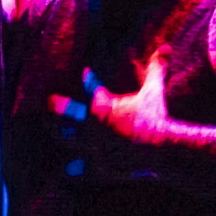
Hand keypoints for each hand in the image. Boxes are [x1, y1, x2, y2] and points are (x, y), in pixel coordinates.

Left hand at [64, 48, 178, 174]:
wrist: (161, 148)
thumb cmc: (155, 117)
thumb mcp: (154, 91)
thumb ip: (156, 69)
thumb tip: (165, 47)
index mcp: (103, 105)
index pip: (89, 85)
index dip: (87, 77)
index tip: (85, 71)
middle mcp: (92, 124)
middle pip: (64, 113)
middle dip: (56, 106)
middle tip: (49, 102)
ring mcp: (93, 144)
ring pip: (67, 138)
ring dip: (61, 133)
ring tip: (53, 130)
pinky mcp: (99, 163)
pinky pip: (82, 166)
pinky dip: (75, 167)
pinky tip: (68, 169)